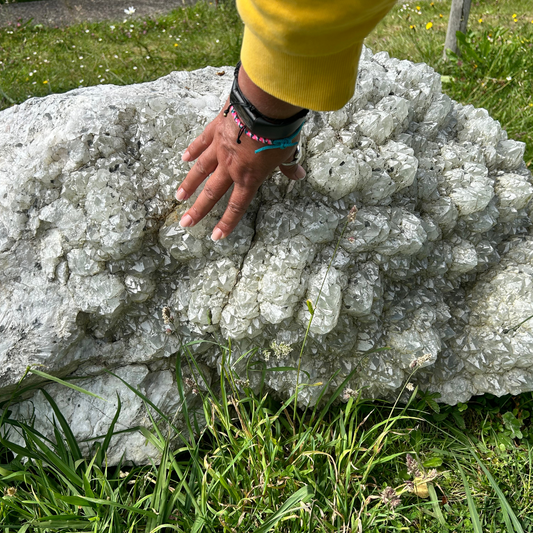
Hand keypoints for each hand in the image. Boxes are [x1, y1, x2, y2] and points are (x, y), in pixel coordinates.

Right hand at [175, 66, 305, 240]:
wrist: (265, 105)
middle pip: (212, 193)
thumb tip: (299, 175)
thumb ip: (288, 166)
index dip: (226, 223)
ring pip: (201, 170)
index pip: (236, 206)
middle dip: (198, 210)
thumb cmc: (279, 132)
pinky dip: (192, 151)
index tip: (215, 237)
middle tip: (185, 222)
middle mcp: (230, 167)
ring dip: (189, 184)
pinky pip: (201, 143)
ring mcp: (220, 148)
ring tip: (179, 196)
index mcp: (249, 177)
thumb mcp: (288, 152)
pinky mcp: (215, 129)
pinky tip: (183, 159)